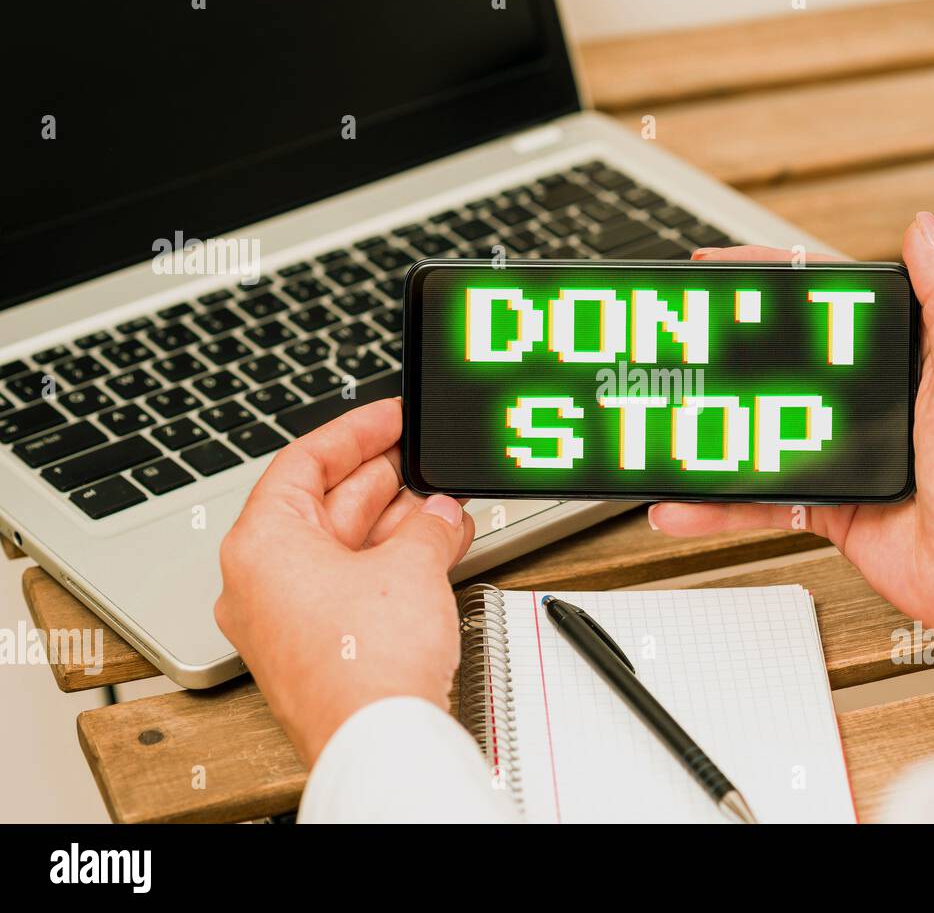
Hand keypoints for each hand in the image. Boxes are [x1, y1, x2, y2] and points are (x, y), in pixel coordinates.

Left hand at [215, 398, 473, 765]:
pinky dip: (394, 566)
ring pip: (344, 550)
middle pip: (324, 506)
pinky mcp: (317, 650)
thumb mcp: (411, 565)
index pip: (303, 462)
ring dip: (398, 526)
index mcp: (262, 544)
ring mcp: (286, 619)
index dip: (354, 432)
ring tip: (447, 507)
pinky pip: (353, 588)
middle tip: (426, 459)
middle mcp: (262, 580)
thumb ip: (429, 524)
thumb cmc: (367, 662)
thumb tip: (441, 513)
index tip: (390, 417)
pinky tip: (440, 550)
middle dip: (386, 482)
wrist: (379, 740)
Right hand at [652, 214, 933, 648]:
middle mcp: (871, 402)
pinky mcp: (830, 506)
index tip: (721, 269)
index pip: (824, 305)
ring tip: (666, 421)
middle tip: (676, 345)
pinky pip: (761, 501)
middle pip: (781, 366)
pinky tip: (684, 503)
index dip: (771, 282)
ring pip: (760, 434)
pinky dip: (719, 506)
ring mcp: (845, 455)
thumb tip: (925, 230)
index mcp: (904, 358)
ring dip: (710, 432)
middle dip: (725, 354)